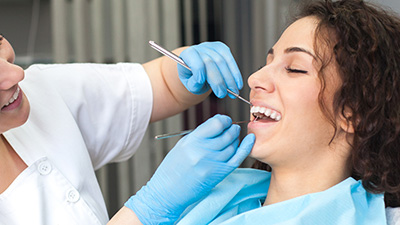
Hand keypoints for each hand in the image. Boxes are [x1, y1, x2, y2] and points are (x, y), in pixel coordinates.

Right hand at [125, 114, 254, 223]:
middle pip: (227, 135)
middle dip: (232, 129)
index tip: (225, 121)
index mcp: (192, 141)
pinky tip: (250, 140)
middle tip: (232, 128)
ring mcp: (212, 164)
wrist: (168, 192)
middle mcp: (203, 152)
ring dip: (235, 139)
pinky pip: (237, 158)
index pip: (216, 123)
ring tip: (232, 138)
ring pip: (233, 146)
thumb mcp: (183, 145)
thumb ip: (201, 135)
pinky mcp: (219, 175)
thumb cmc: (173, 169)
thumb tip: (218, 126)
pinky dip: (245, 148)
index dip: (224, 120)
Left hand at [178, 42, 242, 97]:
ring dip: (229, 79)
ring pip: (222, 62)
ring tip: (233, 92)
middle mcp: (200, 48)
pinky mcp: (222, 49)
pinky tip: (238, 83)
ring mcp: (212, 47)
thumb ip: (193, 84)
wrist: (198, 69)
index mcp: (188, 55)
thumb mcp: (189, 84)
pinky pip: (230, 60)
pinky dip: (235, 73)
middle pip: (210, 62)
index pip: (194, 61)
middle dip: (218, 80)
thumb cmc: (193, 77)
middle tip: (222, 94)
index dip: (199, 71)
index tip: (203, 82)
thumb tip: (201, 82)